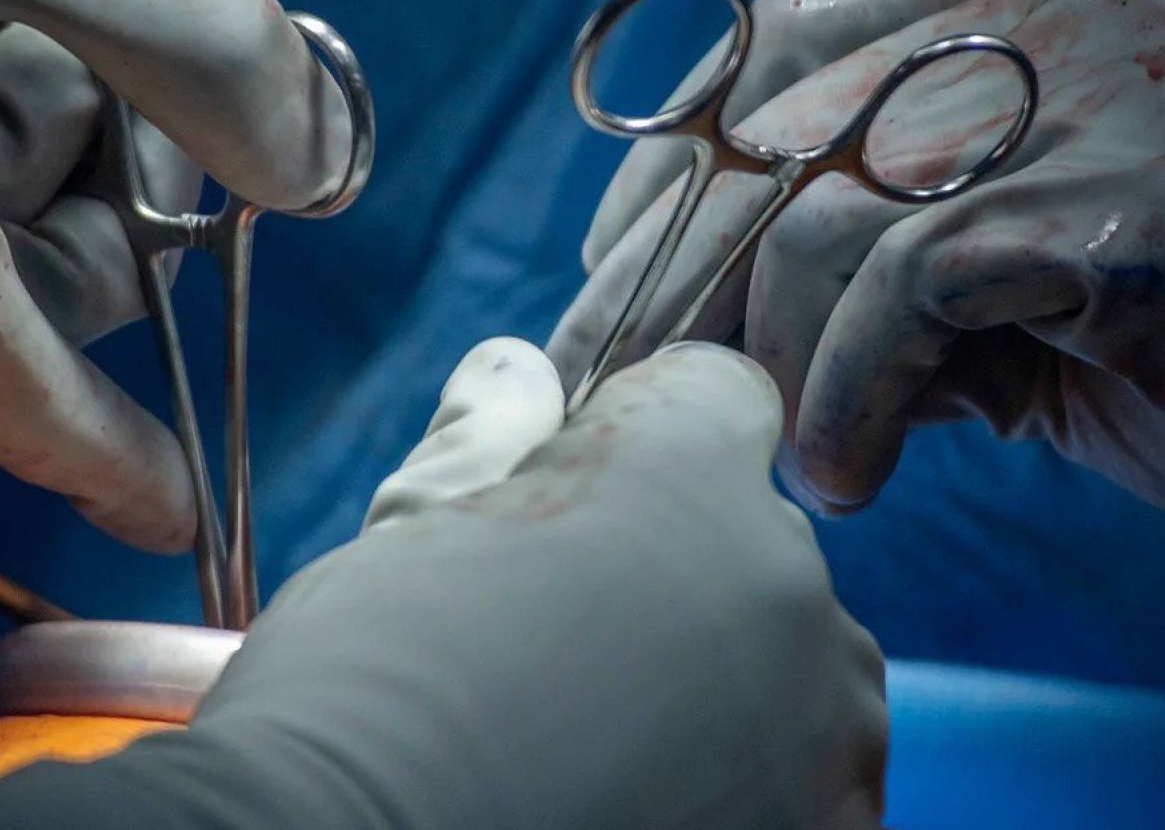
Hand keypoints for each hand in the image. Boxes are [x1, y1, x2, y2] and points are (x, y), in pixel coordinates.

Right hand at [0, 340, 887, 828]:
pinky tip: (605, 805)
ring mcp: (818, 756)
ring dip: (699, 689)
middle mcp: (802, 615)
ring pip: (780, 676)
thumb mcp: (401, 543)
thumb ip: (484, 441)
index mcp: (697, 493)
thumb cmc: (346, 706)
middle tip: (541, 643)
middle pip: (753, 547)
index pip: (709, 391)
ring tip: (564, 745)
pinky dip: (717, 788)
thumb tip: (522, 377)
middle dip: (666, 570)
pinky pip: (782, 788)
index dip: (630, 422)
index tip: (566, 473)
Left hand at [554, 0, 1164, 588]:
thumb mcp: (1052, 284)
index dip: (679, 163)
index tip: (623, 280)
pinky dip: (845, 396)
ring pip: (826, 200)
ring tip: (800, 458)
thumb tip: (735, 338)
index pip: (789, 36)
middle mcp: (1074, 9)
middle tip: (645, 394)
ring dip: (768, 354)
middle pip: (777, 115)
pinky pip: (911, 286)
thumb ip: (909, 273)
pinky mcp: (1157, 208)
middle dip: (675, 273)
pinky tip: (854, 473)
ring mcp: (1122, 90)